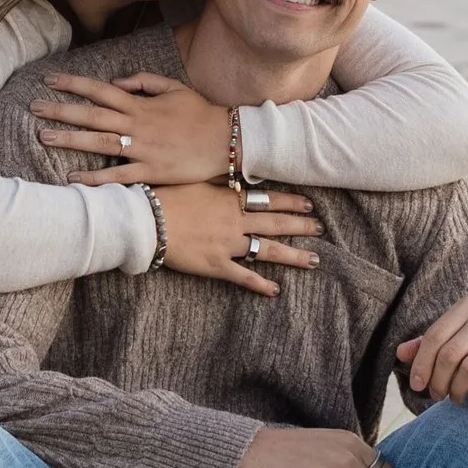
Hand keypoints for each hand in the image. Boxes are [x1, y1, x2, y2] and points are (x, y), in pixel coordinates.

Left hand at [40, 74, 233, 183]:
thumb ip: (143, 81)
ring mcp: (143, 149)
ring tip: (44, 136)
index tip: (50, 80)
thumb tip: (116, 83)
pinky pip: (119, 176)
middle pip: (93, 115)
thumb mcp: (174, 87)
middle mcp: (138, 125)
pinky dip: (96, 178)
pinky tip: (74, 180)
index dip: (75, 84)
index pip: (101, 90)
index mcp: (141, 104)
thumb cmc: (200, 114)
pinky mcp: (151, 172)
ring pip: (100, 143)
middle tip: (34, 108)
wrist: (227, 141)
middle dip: (62, 111)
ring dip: (71, 140)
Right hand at [156, 180, 320, 293]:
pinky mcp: (216, 265)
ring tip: (313, 260)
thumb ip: (220, 182)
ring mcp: (227, 244)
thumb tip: (237, 177)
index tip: (309, 205)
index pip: (269, 200)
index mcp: (230, 199)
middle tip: (320, 229)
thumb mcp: (196, 180)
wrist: (147, 219)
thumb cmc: (167, 196)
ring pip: (267, 250)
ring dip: (292, 256)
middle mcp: (234, 221)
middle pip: (275, 224)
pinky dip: (260, 284)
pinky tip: (276, 290)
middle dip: (300, 226)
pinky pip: (243, 276)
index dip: (291, 203)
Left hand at [396, 298, 467, 405]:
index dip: (421, 365)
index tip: (417, 386)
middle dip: (438, 381)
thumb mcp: (458, 338)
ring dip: (458, 391)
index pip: (435, 337)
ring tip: (456, 398)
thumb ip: (429, 344)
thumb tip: (400, 353)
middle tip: (437, 396)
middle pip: (450, 354)